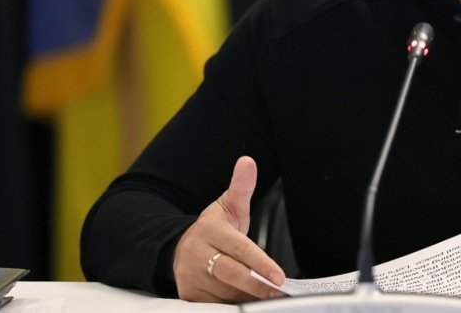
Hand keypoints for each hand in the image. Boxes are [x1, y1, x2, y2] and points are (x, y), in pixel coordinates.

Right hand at [172, 156, 285, 301]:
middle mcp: (196, 252)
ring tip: (266, 296)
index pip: (240, 248)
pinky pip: (214, 304)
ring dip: (247, 296)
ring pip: (224, 292)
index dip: (261, 263)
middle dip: (257, 285)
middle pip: (231, 273)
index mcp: (210, 229)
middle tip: (278, 291)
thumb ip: (242, 186)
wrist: (181, 246)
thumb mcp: (229, 205)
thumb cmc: (215, 228)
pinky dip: (233, 304)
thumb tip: (248, 161)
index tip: (279, 276)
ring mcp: (189, 275)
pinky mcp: (187, 293)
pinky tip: (248, 302)